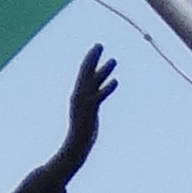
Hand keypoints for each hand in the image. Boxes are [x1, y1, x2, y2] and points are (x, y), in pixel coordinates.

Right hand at [56, 46, 115, 161]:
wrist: (75, 148)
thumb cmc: (80, 135)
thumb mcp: (86, 116)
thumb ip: (89, 106)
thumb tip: (93, 102)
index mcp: (77, 95)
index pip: (83, 74)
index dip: (90, 60)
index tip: (96, 48)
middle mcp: (78, 96)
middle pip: (86, 73)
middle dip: (93, 58)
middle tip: (99, 44)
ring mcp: (83, 104)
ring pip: (93, 83)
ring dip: (103, 71)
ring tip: (114, 60)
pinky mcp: (89, 112)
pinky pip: (99, 97)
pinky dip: (106, 89)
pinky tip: (116, 81)